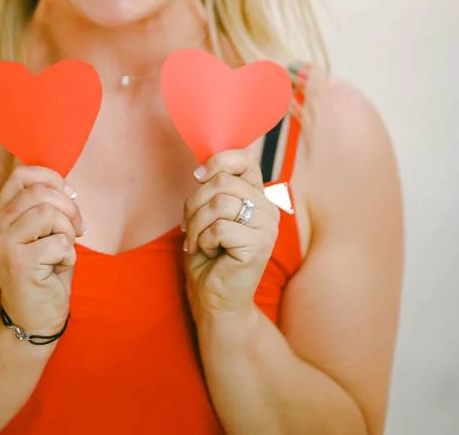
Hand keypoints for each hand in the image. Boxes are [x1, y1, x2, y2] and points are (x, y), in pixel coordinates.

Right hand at [0, 164, 80, 337]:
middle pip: (39, 191)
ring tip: (63, 251)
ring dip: (67, 232)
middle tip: (77, 230)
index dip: (52, 179)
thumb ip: (46, 207)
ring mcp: (3, 244)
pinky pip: (58, 242)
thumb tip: (67, 188)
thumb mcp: (41, 234)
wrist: (33, 319)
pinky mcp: (18, 263)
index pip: (21, 175)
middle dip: (68, 208)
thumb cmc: (43, 273)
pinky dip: (69, 254)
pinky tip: (59, 268)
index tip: (68, 198)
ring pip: (49, 213)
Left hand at [182, 149, 275, 319]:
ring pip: (219, 203)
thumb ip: (213, 190)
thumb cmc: (209, 256)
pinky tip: (210, 253)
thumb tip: (201, 169)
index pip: (244, 159)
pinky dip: (204, 240)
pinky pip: (219, 228)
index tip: (198, 177)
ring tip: (199, 242)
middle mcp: (267, 208)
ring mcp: (267, 227)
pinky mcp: (259, 245)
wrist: (214, 298)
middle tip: (190, 226)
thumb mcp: (207, 215)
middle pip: (222, 182)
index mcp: (257, 196)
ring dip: (197, 225)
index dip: (217, 162)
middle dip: (195, 204)